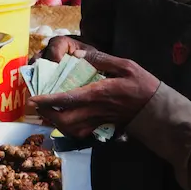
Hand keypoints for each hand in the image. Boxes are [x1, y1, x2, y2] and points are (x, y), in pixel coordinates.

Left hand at [32, 44, 160, 137]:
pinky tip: (64, 122)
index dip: (47, 100)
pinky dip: (68, 130)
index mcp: (98, 93)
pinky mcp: (102, 128)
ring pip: (69, 129)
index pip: (67, 98)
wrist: (158, 109)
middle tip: (38, 105)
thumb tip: (77, 55)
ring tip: (47, 112)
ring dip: (55, 122)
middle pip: (63, 120)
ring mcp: (98, 121)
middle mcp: (95, 110)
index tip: (33, 99)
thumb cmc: (143, 85)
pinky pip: (80, 134)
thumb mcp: (126, 65)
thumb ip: (100, 59)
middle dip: (47, 114)